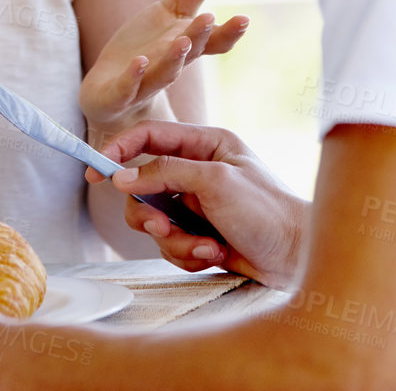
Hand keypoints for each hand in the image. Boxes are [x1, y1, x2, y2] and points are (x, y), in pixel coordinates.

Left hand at [79, 0, 245, 129]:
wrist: (114, 94)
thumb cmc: (148, 47)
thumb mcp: (172, 13)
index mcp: (186, 46)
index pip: (212, 42)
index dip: (228, 32)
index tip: (244, 19)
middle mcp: (171, 65)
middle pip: (189, 53)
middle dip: (198, 37)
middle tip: (208, 20)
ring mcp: (145, 82)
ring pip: (163, 73)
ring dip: (173, 59)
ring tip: (181, 42)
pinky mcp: (117, 95)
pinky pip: (126, 88)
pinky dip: (133, 78)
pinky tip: (138, 63)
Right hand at [89, 121, 307, 288]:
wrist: (298, 259)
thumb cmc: (267, 211)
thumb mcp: (215, 182)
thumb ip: (166, 173)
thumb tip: (123, 177)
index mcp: (206, 145)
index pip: (150, 137)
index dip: (119, 149)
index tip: (96, 169)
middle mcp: (199, 172)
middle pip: (144, 186)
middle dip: (150, 214)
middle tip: (161, 227)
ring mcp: (198, 205)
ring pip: (154, 222)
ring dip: (174, 239)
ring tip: (204, 246)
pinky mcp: (199, 234)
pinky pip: (170, 244)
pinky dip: (187, 253)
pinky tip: (214, 254)